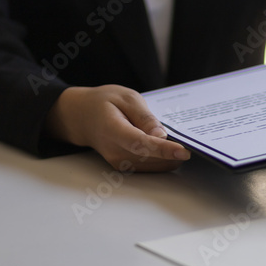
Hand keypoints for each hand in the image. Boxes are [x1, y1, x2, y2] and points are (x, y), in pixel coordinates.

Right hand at [46, 85, 190, 171]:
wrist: (82, 117)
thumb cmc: (104, 103)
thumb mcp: (126, 98)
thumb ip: (144, 117)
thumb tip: (161, 135)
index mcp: (112, 130)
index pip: (140, 144)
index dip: (164, 149)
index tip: (184, 152)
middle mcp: (114, 151)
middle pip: (151, 158)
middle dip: (172, 151)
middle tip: (184, 136)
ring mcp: (119, 162)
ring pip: (154, 165)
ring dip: (168, 156)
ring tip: (169, 137)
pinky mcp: (125, 167)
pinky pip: (150, 167)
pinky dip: (162, 158)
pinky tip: (163, 145)